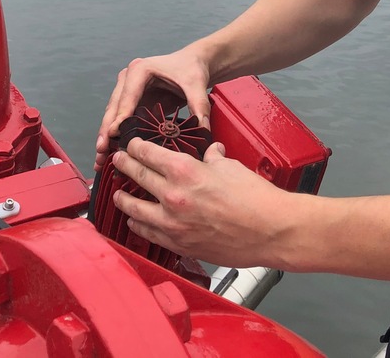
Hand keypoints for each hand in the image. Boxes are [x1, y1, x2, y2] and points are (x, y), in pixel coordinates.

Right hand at [94, 48, 212, 171]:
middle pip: (114, 107)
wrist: (193, 62)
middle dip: (107, 130)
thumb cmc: (191, 68)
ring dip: (106, 137)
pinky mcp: (132, 102)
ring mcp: (127, 91)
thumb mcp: (196, 85)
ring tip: (101, 157)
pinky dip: (115, 136)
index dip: (120, 116)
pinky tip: (110, 153)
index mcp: (140, 70)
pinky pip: (120, 121)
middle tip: (101, 151)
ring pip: (112, 116)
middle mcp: (128, 79)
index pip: (128, 97)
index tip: (114, 134)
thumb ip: (199, 106)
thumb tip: (203, 129)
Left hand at [110, 138, 291, 268]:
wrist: (271, 231)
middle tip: (117, 161)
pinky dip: (138, 226)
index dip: (134, 146)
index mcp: (185, 170)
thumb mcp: (231, 167)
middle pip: (136, 175)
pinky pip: (148, 234)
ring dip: (123, 199)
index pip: (147, 153)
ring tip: (117, 194)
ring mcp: (174, 223)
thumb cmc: (256, 198)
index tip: (130, 144)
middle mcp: (173, 195)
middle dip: (124, 165)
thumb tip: (210, 153)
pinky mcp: (180, 245)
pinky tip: (134, 222)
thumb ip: (213, 158)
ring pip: (134, 208)